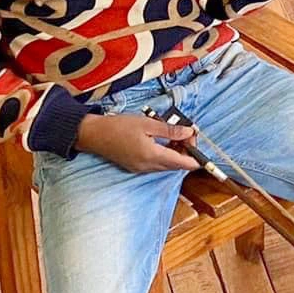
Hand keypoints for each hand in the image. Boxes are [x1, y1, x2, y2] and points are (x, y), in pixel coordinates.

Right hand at [76, 112, 197, 173]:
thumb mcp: (148, 124)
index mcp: (152, 156)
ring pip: (167, 164)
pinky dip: (165, 153)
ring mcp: (141, 168)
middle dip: (186, 150)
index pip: (183, 163)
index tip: (199, 142)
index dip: (196, 156)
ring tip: (175, 132)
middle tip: (186, 131)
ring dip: (176, 151)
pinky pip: (157, 163)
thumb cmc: (119, 127)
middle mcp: (148, 166)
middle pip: (176, 164)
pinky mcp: (136, 166)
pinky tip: (163, 138)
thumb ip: (170, 130)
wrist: (94, 135)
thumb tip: (189, 133)